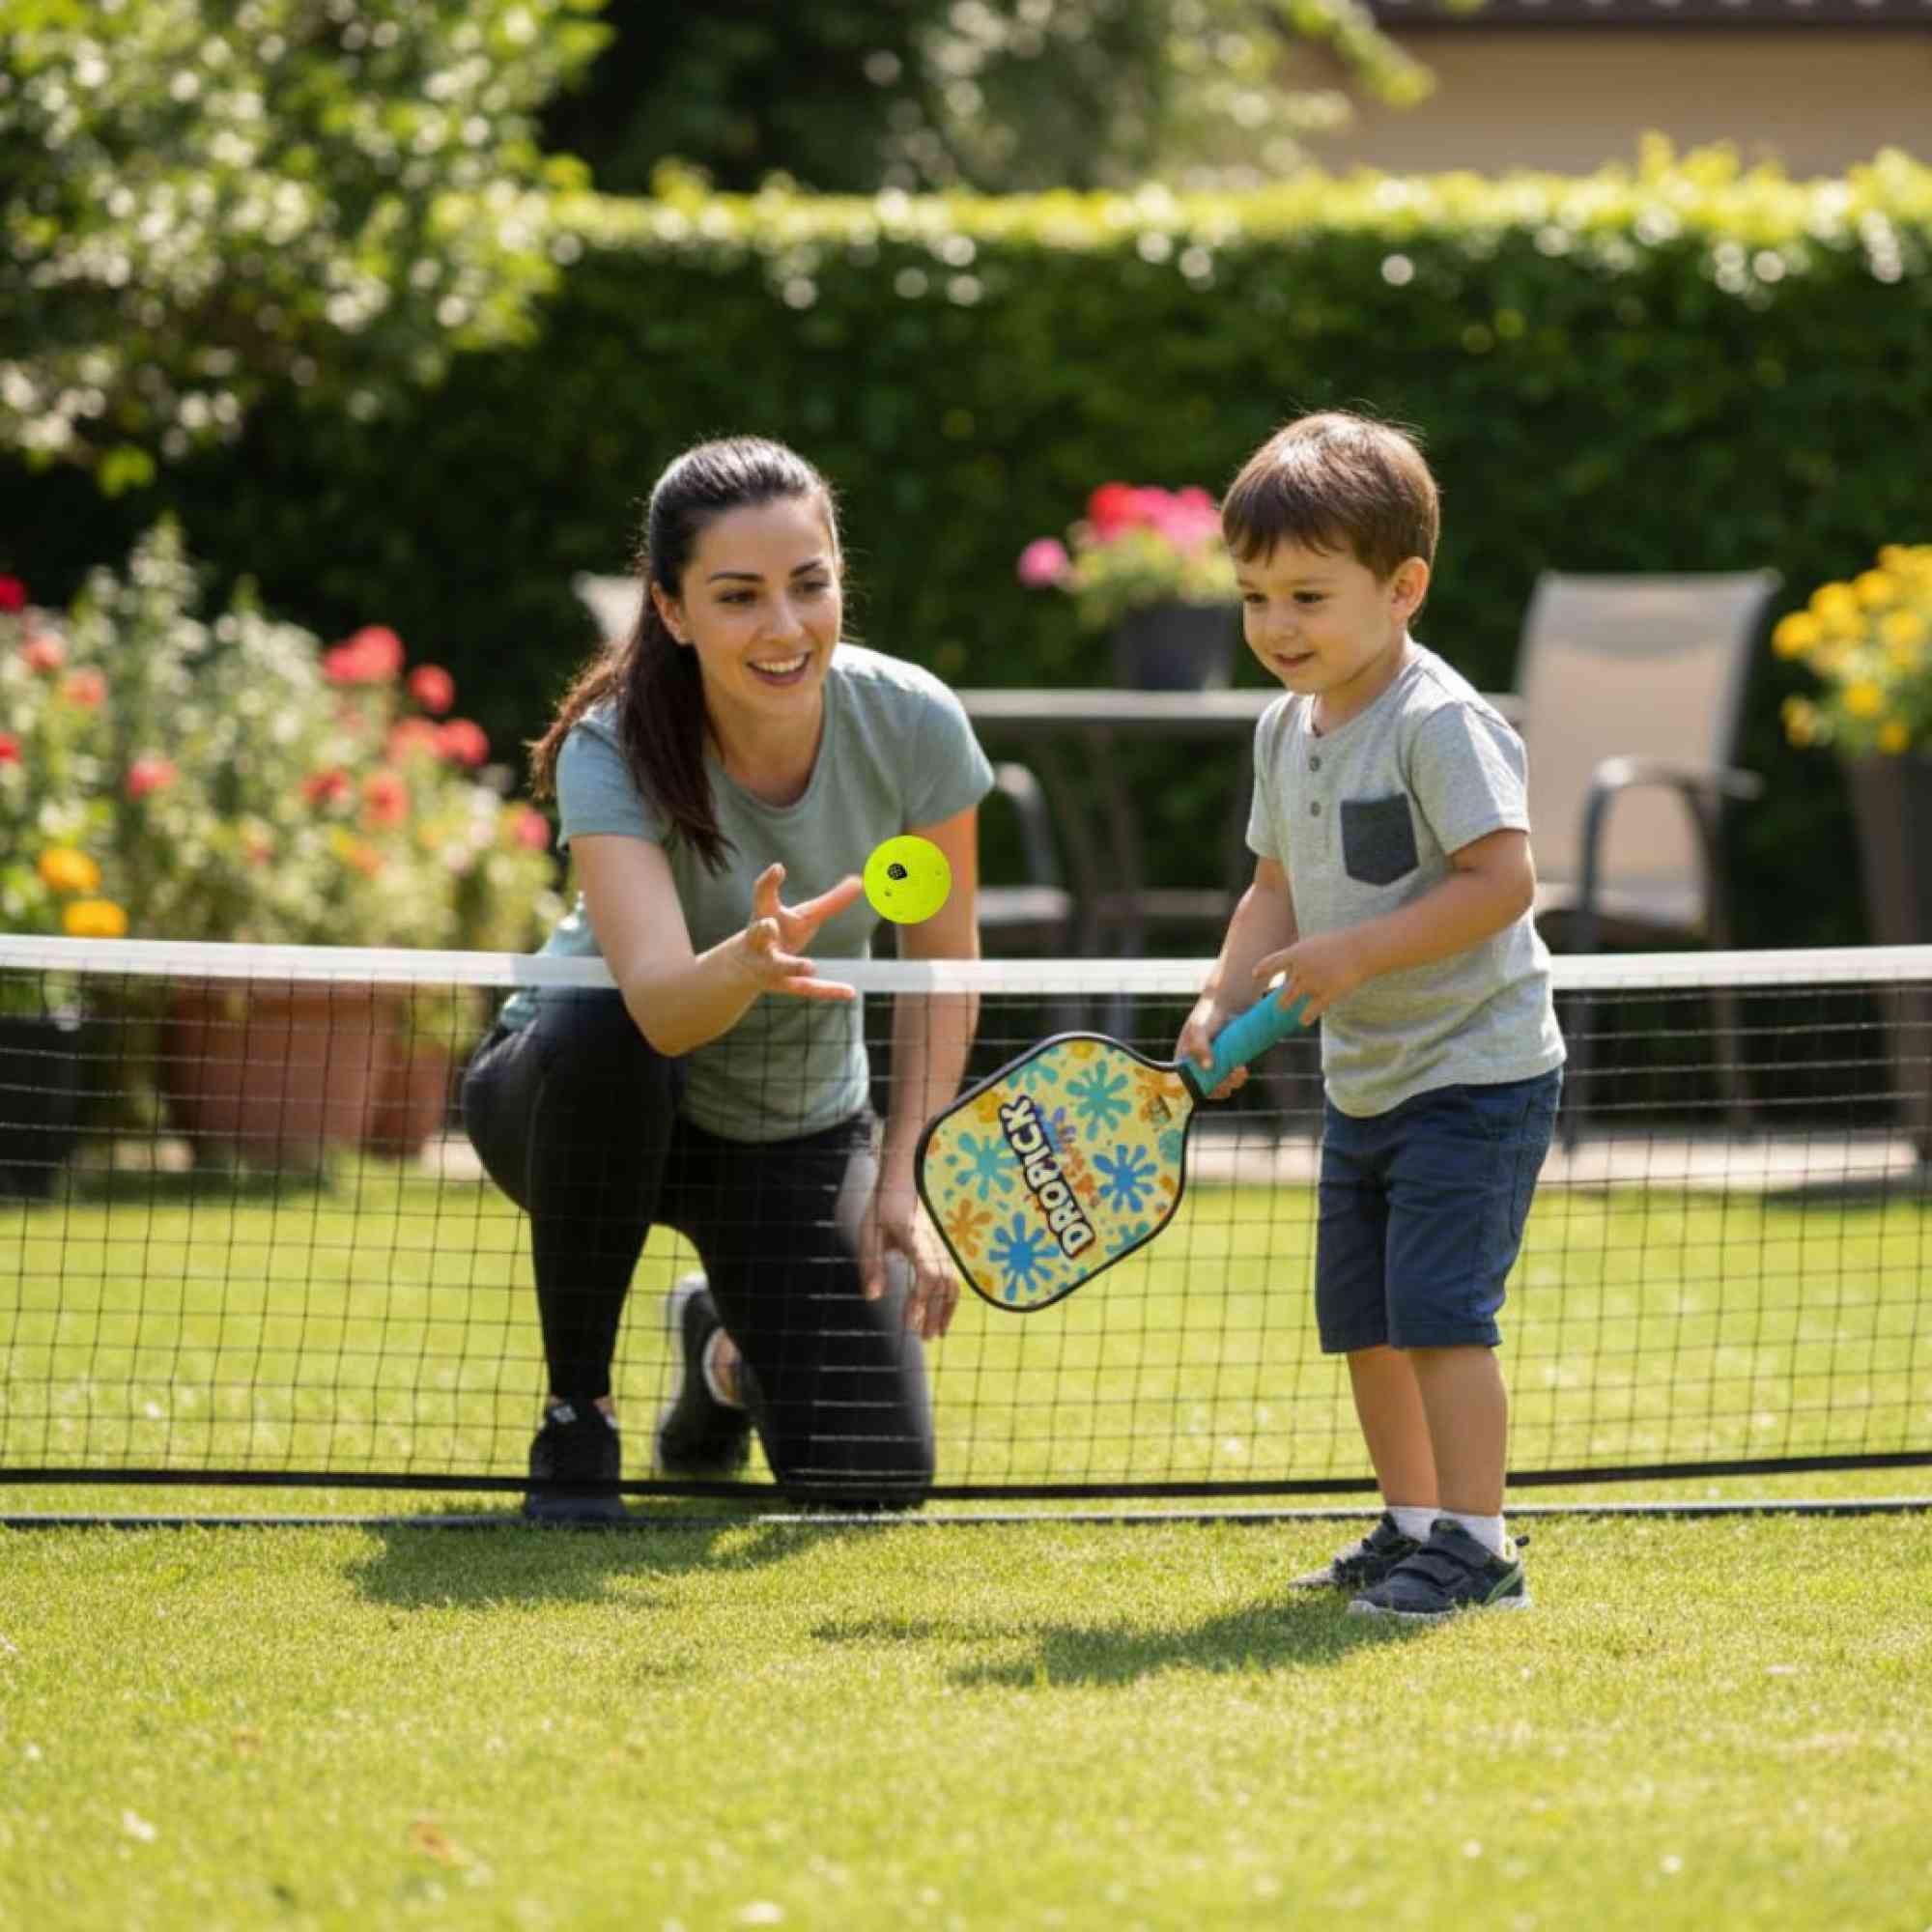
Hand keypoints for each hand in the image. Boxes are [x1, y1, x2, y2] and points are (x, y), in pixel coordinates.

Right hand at [734, 862, 863, 1000]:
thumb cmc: (781, 933)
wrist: (746, 968)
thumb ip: (830, 901)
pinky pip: (806, 989)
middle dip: (763, 929)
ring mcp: (770, 965)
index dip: (768, 882)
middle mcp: (762, 940)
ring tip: (808, 966)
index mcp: (765, 916)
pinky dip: (828, 990)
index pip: (763, 896)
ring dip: (792, 965)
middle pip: (760, 932)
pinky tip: (850, 992)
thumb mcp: (803, 916)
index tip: (778, 869)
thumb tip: (859, 880)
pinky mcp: (784, 985)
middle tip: (769, 924)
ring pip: (779, 965)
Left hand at [859, 1176, 959, 1340]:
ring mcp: (942, 1245)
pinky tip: (940, 1315)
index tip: (912, 1323)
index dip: (921, 1300)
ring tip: (935, 1333)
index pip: (926, 1273)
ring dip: (945, 1310)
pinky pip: (952, 1277)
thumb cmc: (883, 1206)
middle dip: (935, 1313)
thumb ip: (871, 1264)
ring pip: (952, 1282)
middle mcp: (933, 1243)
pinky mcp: (943, 1248)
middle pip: (943, 1284)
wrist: (905, 1177)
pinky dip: (948, 1299)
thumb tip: (873, 1298)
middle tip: (925, 1338)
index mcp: (914, 1237)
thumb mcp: (869, 1232)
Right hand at [1175, 999, 1247, 1101]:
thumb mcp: (1199, 1028)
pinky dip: (1238, 1077)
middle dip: (1220, 1086)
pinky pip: (1232, 1075)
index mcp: (1184, 1057)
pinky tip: (1243, 1070)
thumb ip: (1200, 1046)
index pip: (1188, 1081)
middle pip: (1207, 1085)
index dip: (1200, 1088)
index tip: (1214, 1087)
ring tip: (1239, 1072)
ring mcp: (1214, 1061)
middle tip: (1231, 1078)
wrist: (1229, 1002)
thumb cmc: (1208, 1014)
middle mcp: (1198, 1062)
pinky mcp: (1229, 1059)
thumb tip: (1208, 1068)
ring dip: (1231, 1082)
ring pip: (1222, 1082)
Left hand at [1250, 931, 1364, 1024]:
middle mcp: (1300, 969)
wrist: (1361, 949)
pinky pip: (1311, 1011)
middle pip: (1284, 986)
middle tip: (1278, 1004)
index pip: (1273, 963)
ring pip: (1291, 998)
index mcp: (1296, 953)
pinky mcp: (1326, 994)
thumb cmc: (1340, 944)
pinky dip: (1305, 1017)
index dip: (1263, 969)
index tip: (1254, 974)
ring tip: (1282, 1009)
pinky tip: (1303, 1020)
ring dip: (1285, 1004)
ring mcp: (1312, 982)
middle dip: (1281, 997)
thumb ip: (1301, 956)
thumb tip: (1291, 967)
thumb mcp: (1315, 944)